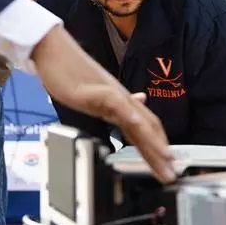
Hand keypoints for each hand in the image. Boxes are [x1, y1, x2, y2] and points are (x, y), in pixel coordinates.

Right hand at [32, 26, 175, 183]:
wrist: (53, 51)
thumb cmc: (70, 72)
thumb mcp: (96, 92)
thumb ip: (116, 102)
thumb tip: (138, 102)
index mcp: (120, 102)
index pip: (145, 127)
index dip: (157, 146)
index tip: (167, 165)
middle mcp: (120, 98)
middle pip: (147, 127)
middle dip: (160, 153)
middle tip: (172, 173)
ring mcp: (109, 93)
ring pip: (137, 118)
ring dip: (152, 141)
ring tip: (164, 158)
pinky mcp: (95, 89)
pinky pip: (115, 102)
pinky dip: (127, 114)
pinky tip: (135, 124)